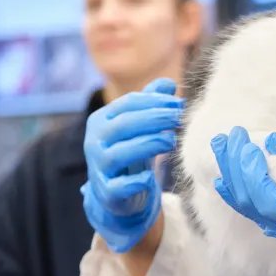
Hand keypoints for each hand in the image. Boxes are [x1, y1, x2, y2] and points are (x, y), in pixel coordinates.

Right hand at [81, 78, 181, 252]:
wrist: (118, 192)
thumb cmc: (131, 150)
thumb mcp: (140, 125)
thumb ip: (152, 103)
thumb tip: (168, 83)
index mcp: (102, 120)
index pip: (128, 103)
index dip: (155, 101)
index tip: (180, 103)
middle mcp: (95, 141)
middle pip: (124, 125)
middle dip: (155, 119)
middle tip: (179, 118)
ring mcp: (98, 167)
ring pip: (120, 153)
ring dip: (148, 144)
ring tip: (172, 141)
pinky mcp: (107, 192)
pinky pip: (118, 187)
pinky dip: (134, 182)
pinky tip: (150, 177)